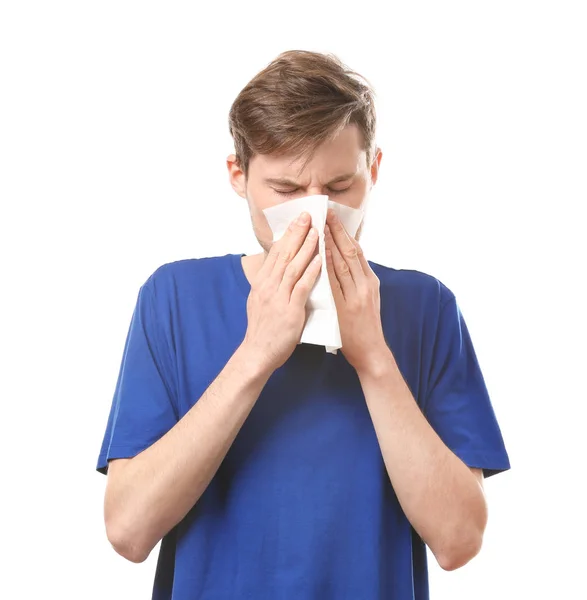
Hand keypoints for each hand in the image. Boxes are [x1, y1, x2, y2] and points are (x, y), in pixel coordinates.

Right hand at [242, 212, 321, 372]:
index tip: (297, 220)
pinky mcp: (289, 310)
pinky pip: (302, 287)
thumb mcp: (259, 301)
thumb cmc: (262, 329)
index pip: (276, 253)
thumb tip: (277, 269)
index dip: (287, 235)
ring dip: (306, 247)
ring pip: (293, 266)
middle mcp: (268, 286)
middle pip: (284, 254)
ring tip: (316, 231)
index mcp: (262, 283)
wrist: (257, 353)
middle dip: (297, 233)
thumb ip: (269, 284)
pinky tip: (320, 259)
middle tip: (307, 215)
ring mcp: (278, 298)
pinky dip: (311, 271)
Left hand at [324, 209, 389, 373]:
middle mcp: (366, 284)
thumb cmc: (363, 326)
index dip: (344, 232)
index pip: (356, 250)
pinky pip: (335, 282)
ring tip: (320, 226)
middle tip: (325, 212)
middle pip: (351, 251)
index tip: (332, 217)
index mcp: (370, 281)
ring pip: (344, 263)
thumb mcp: (365, 299)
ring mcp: (358, 295)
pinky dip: (327, 266)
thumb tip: (339, 262)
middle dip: (337, 231)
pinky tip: (319, 255)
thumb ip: (355, 281)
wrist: (370, 352)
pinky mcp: (348, 307)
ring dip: (331, 243)